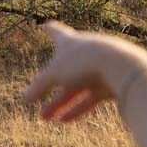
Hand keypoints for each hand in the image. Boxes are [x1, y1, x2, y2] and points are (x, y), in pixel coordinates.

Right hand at [23, 21, 146, 121]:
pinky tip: (64, 121)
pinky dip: (77, 108)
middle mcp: (86, 52)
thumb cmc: (84, 63)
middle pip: (63, 71)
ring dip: (59, 103)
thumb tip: (24, 99)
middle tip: (33, 100)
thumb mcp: (54, 75)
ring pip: (76, 87)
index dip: (50, 30)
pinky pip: (90, 98)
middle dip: (47, 87)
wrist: (122, 69)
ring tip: (44, 119)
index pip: (57, 32)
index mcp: (71, 42)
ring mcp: (99, 68)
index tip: (45, 25)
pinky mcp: (110, 84)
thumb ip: (39, 87)